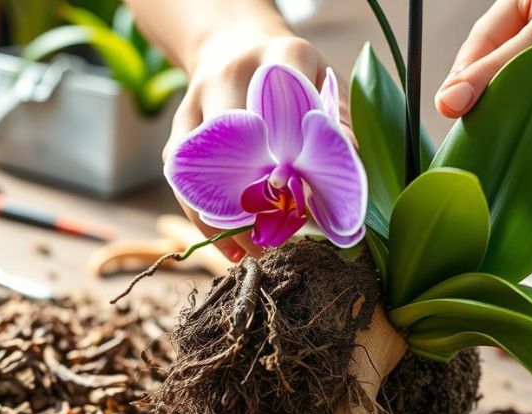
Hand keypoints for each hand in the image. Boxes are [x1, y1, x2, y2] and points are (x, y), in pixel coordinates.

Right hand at [167, 28, 345, 261]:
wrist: (235, 44)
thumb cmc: (293, 76)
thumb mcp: (324, 81)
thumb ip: (339, 117)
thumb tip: (351, 160)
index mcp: (279, 57)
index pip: (290, 102)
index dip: (296, 149)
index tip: (309, 191)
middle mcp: (233, 72)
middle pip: (241, 138)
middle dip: (259, 191)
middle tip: (283, 233)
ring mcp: (199, 97)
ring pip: (203, 163)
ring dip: (226, 214)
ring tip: (252, 251)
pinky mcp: (180, 124)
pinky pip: (183, 176)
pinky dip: (203, 217)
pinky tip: (229, 246)